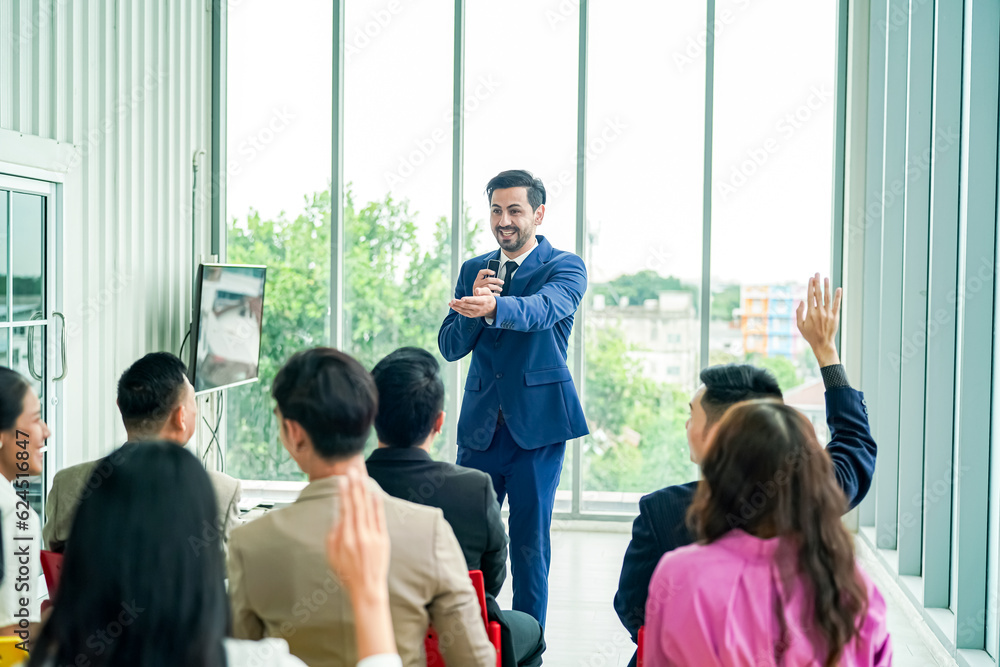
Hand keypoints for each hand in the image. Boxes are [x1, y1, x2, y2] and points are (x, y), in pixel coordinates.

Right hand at [326, 468, 389, 604]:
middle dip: (354, 486)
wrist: (367, 588)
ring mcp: (373, 537)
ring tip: (361, 476)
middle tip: (352, 471)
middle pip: (357, 505)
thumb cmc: (347, 574)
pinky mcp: (383, 539)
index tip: (342, 481)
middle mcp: (360, 536)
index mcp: (346, 539)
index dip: (344, 494)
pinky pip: (379, 518)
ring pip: (368, 509)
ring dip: (364, 491)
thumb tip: (338, 516)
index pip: (345, 510)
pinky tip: (374, 493)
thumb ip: (333, 534)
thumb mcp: (332, 556)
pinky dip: (377, 505)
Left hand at [449, 295, 497, 318]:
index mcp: (483, 301)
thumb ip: (482, 290)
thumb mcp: (488, 292)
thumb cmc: (488, 297)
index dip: (468, 300)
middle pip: (468, 306)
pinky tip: (453, 307)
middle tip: (452, 300)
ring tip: (450, 303)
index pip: (475, 300)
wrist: (492, 309)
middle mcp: (479, 308)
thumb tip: (476, 291)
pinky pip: (464, 313)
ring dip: (457, 307)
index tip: (462, 298)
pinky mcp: (472, 315)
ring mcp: (475, 313)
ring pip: (465, 310)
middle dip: (459, 303)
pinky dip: (458, 310)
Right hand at [474, 269, 503, 295]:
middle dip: (496, 280)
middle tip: (502, 282)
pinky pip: (489, 293)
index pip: (481, 272)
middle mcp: (477, 284)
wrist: (474, 301)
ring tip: (500, 289)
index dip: (487, 271)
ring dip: (496, 287)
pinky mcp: (480, 295)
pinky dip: (495, 294)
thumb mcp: (480, 285)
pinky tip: (498, 294)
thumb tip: (497, 280)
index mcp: (477, 280)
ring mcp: (478, 289)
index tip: (494, 272)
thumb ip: (485, 281)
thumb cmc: (480, 292)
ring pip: (489, 286)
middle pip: (488, 279)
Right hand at [796, 273, 841, 366]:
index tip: (810, 278)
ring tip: (826, 278)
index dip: (810, 286)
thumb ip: (799, 313)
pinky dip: (838, 296)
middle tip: (817, 273)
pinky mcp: (835, 316)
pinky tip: (839, 289)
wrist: (822, 344)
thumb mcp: (800, 326)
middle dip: (817, 283)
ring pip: (828, 297)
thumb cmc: (810, 335)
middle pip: (818, 294)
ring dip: (827, 286)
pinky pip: (837, 304)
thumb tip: (801, 301)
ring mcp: (828, 313)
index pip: (810, 296)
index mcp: (810, 313)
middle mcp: (819, 311)